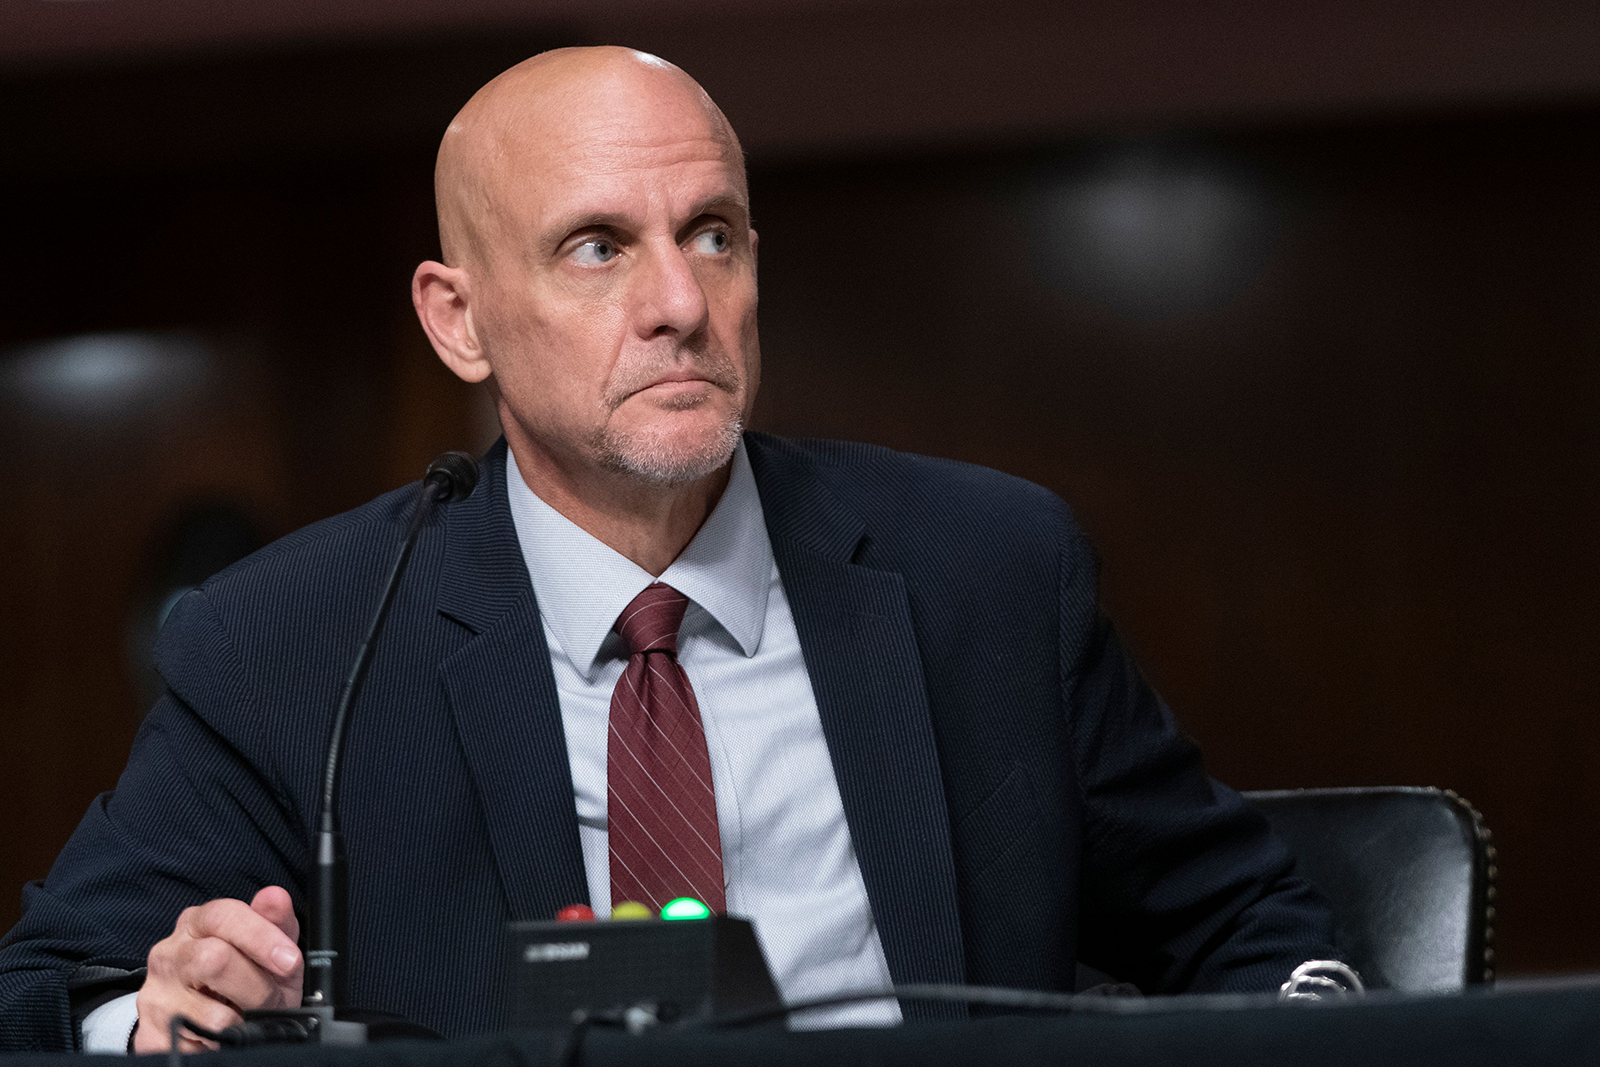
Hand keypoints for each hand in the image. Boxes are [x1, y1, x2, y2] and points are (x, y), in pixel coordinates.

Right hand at [132, 886, 302, 1052]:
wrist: (209, 1030)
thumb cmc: (244, 980)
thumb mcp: (269, 952)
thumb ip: (276, 924)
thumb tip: (275, 896)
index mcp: (199, 923)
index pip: (224, 915)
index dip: (261, 937)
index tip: (289, 961)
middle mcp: (170, 953)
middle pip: (214, 959)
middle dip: (256, 986)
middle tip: (271, 1000)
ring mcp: (155, 993)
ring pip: (211, 1011)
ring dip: (243, 1019)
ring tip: (246, 1016)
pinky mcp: (151, 1031)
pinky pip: (200, 1041)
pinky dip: (223, 1041)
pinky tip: (223, 1034)